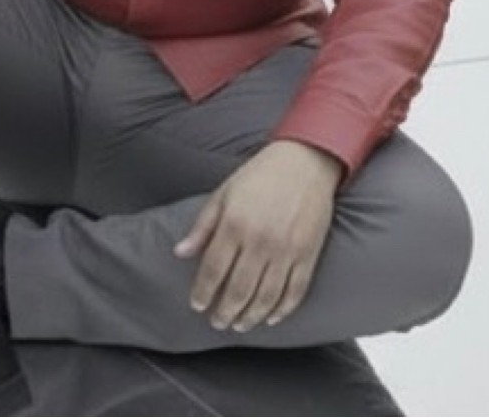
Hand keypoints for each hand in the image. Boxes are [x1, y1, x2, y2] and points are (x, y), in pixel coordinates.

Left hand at [175, 139, 343, 331]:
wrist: (303, 163)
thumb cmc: (259, 176)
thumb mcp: (223, 194)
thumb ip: (202, 226)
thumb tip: (180, 253)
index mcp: (235, 224)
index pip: (213, 269)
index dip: (203, 291)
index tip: (197, 305)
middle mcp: (260, 241)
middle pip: (239, 289)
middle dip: (225, 312)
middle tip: (217, 323)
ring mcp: (286, 251)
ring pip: (266, 297)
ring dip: (250, 317)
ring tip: (239, 325)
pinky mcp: (308, 256)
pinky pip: (294, 293)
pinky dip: (282, 310)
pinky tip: (270, 318)